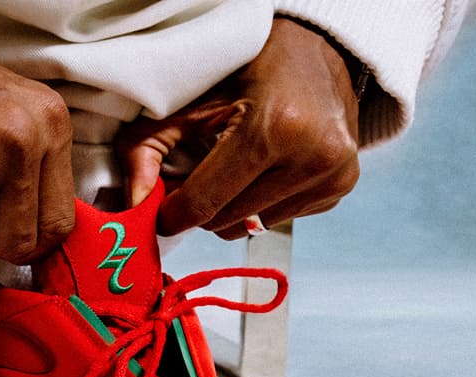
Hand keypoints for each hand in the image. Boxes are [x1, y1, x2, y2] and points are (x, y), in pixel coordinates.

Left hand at [115, 17, 360, 238]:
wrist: (317, 50)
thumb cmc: (246, 71)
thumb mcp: (189, 100)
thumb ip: (147, 148)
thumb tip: (134, 203)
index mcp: (273, 129)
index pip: (206, 202)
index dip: (173, 214)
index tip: (160, 212)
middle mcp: (312, 156)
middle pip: (227, 220)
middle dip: (201, 207)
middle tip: (194, 178)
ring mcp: (333, 175)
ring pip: (252, 226)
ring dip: (231, 207)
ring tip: (232, 168)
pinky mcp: (342, 188)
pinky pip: (280, 220)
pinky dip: (261, 204)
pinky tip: (265, 169)